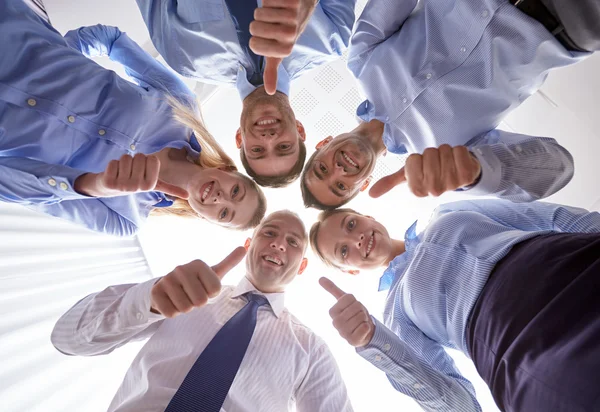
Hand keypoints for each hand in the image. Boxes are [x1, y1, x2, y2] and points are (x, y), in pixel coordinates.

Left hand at [74, 154, 188, 198]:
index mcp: (151, 186)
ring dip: (123, 161)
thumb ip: (170, 189)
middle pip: (139, 156)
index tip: (143, 169)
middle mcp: (137, 188)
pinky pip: (113, 162)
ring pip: (126, 157)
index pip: (153, 159)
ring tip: (122, 172)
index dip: (147, 160)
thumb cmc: (134, 182)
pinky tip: (112, 174)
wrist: (109, 189)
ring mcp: (122, 186)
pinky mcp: (109, 182)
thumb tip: (188, 196)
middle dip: (134, 160)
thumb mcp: (153, 185)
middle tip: (131, 171)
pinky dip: (112, 164)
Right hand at [150, 247, 246, 317]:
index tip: (204, 288)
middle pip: (200, 301)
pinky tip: (171, 301)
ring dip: (185, 308)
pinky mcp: (156, 292)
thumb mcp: (213, 273)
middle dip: (197, 303)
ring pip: (186, 308)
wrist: (167, 287)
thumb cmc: (196, 282)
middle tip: (191, 295)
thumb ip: (229, 262)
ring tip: (181, 297)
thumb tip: (244, 247)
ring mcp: (167, 279)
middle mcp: (181, 268)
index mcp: (198, 264)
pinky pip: (171, 313)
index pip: (215, 290)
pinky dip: (173, 312)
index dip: (211, 294)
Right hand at [250, 0, 317, 93]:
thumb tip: (270, 92)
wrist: (304, 7)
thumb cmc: (287, 31)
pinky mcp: (292, 2)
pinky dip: (268, 0)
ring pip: (258, 13)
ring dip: (262, 10)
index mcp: (285, 49)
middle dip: (257, 23)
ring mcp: (292, 17)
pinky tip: (278, 3)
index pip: (253, 45)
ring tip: (274, 13)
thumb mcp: (280, 52)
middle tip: (270, 23)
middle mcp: (290, 34)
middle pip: (254, 28)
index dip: (255, 39)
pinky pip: (266, 0)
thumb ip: (272, 71)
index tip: (266, 38)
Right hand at [320, 277, 374, 347]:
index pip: (349, 297)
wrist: (363, 330)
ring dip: (364, 319)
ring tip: (360, 323)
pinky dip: (367, 327)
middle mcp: (335, 323)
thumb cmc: (354, 313)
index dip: (355, 300)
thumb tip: (320, 278)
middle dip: (361, 310)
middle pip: (357, 306)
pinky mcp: (352, 341)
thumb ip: (332, 289)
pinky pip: (364, 328)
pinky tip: (362, 331)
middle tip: (358, 316)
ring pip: (361, 317)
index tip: (353, 307)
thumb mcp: (345, 300)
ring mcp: (343, 333)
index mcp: (332, 312)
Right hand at [369, 145, 480, 197]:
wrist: (457, 176)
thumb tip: (370, 194)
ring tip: (447, 162)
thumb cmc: (430, 174)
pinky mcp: (468, 174)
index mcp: (418, 190)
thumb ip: (389, 183)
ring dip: (446, 151)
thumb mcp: (408, 177)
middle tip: (437, 163)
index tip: (422, 167)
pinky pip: (460, 151)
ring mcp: (453, 183)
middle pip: (429, 154)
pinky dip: (459, 150)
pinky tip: (459, 161)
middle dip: (432, 153)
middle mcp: (434, 190)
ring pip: (444, 151)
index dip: (417, 159)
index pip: (412, 160)